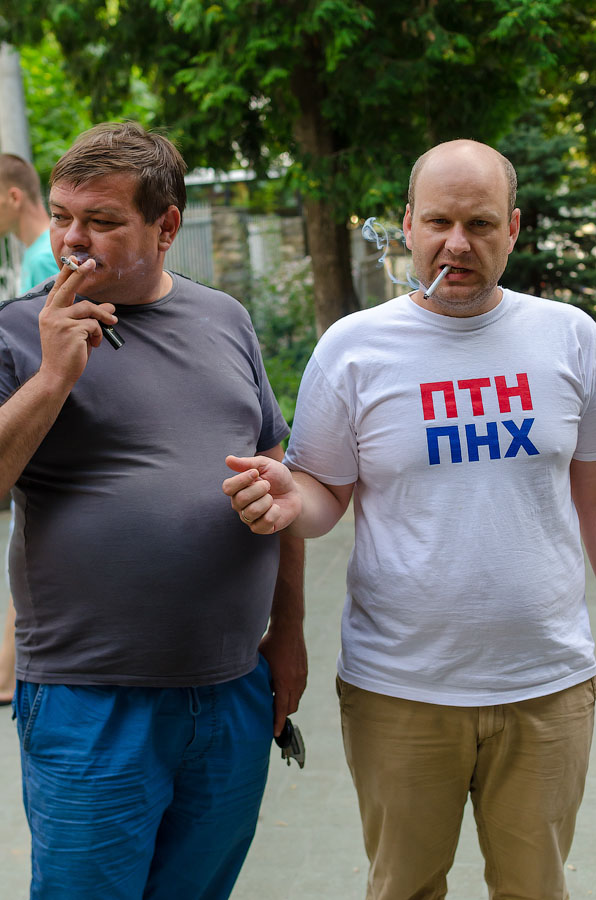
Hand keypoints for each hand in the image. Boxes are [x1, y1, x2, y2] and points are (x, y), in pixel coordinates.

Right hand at [38, 257, 117, 386]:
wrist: (57, 375)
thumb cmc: (68, 353)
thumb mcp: (79, 332)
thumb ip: (90, 318)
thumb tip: (110, 305)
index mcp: (49, 313)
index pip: (58, 288)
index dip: (67, 273)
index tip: (76, 260)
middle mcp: (51, 314)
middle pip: (68, 288)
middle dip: (80, 274)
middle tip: (91, 263)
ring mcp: (59, 321)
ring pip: (88, 308)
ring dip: (103, 316)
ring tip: (111, 324)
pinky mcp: (71, 330)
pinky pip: (94, 324)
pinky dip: (99, 333)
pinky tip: (95, 344)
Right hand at [223, 455, 301, 533]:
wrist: (295, 492)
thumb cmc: (277, 478)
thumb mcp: (265, 465)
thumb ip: (247, 463)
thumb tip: (228, 459)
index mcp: (237, 489)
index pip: (227, 487)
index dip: (241, 480)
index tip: (256, 472)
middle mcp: (239, 505)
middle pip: (241, 499)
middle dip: (260, 489)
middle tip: (268, 486)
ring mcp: (248, 518)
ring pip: (253, 511)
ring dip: (267, 500)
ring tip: (271, 498)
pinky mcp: (260, 528)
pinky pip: (265, 522)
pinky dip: (275, 512)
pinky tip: (276, 509)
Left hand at [259, 622, 306, 736]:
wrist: (288, 628)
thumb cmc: (271, 643)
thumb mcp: (260, 662)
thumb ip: (259, 678)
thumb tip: (251, 690)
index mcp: (283, 681)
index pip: (282, 709)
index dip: (278, 723)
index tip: (276, 733)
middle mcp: (295, 681)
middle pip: (291, 707)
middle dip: (283, 714)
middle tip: (272, 716)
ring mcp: (302, 676)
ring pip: (297, 698)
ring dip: (288, 703)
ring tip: (277, 701)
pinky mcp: (304, 670)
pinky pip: (300, 689)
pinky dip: (293, 693)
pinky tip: (284, 688)